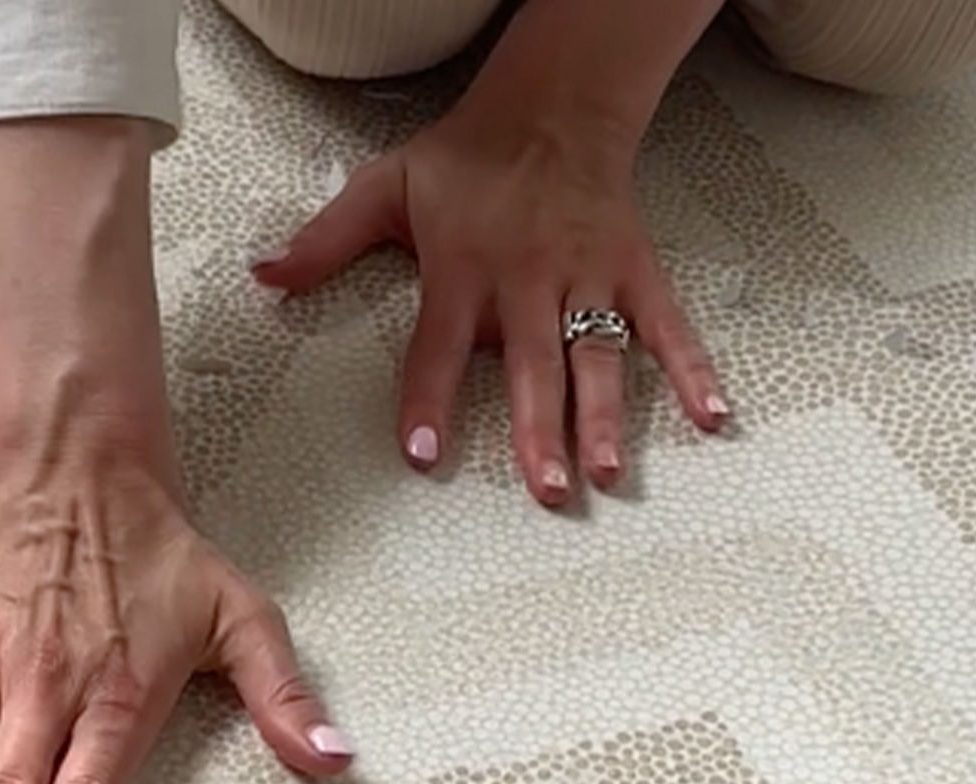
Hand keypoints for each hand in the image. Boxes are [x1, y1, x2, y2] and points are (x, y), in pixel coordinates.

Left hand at [253, 70, 724, 504]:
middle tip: (544, 488)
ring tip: (604, 472)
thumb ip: (325, 242)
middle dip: (537, 428)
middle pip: (533, 364)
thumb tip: (264, 277)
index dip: (429, 399)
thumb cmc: (466, 160)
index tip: (422, 455)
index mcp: (465, 267)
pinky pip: (667, 326)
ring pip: (598, 356)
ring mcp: (588, 279)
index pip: (440, 345)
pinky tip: (712, 419)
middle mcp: (530, 278)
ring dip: (603, 418)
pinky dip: (693, 370)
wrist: (552, 103)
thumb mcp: (384, 188)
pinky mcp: (634, 272)